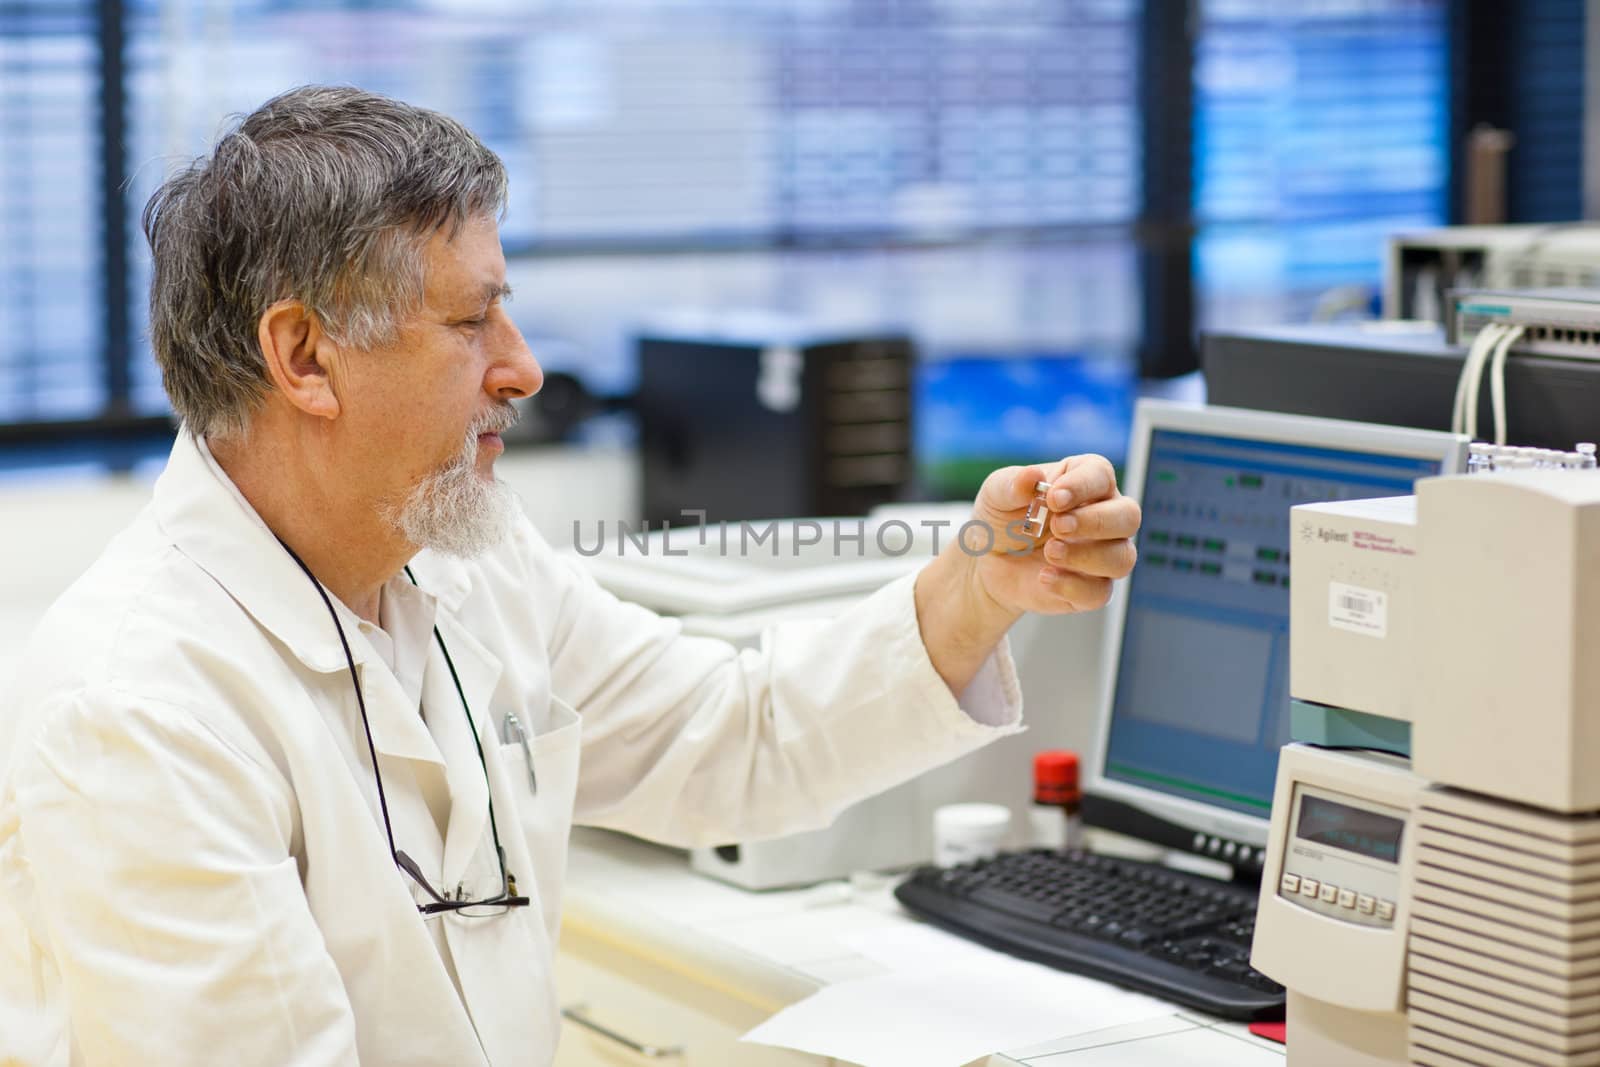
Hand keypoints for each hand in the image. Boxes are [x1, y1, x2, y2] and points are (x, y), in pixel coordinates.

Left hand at [963, 454, 1140, 616]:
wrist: (990, 562)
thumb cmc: (1002, 519)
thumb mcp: (996, 494)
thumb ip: (1012, 484)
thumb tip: (1032, 475)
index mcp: (1085, 481)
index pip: (1101, 475)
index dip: (1083, 486)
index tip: (1054, 498)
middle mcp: (1104, 515)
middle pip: (1128, 516)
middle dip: (1096, 521)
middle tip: (1058, 526)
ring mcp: (1102, 554)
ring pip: (1122, 558)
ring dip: (1087, 556)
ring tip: (1050, 552)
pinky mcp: (1092, 588)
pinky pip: (1100, 592)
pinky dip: (1072, 586)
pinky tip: (1044, 577)